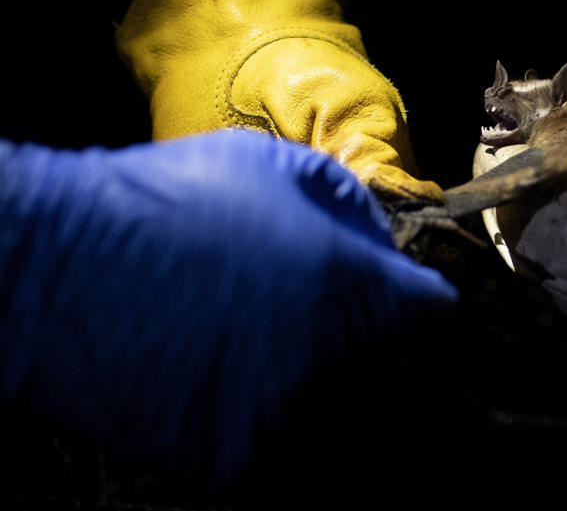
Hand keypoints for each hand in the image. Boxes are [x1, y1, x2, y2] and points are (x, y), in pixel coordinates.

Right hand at [0, 129, 456, 482]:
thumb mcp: (273, 166)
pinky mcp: (236, 465)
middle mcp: (337, 358)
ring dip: (348, 408)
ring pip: (359, 431)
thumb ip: (347, 201)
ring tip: (301, 373)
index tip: (403, 304)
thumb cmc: (171, 203)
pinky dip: (289, 443)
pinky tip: (254, 401)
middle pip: (407, 380)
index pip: (437, 314)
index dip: (422, 303)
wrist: (63, 271)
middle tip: (356, 344)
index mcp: (357, 286)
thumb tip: (377, 241)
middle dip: (392, 359)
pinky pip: (294, 467)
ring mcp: (289, 418)